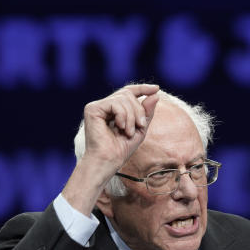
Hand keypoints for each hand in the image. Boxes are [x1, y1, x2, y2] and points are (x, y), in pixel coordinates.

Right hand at [61, 84, 159, 214]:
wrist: (108, 161)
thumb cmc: (121, 150)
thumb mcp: (140, 129)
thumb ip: (147, 112)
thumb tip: (156, 94)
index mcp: (113, 110)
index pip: (128, 92)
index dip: (142, 88)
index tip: (156, 89)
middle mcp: (103, 106)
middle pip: (128, 94)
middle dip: (139, 109)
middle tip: (141, 125)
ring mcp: (96, 106)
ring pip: (123, 97)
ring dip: (132, 115)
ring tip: (129, 131)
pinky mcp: (92, 109)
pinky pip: (115, 103)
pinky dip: (123, 115)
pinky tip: (120, 127)